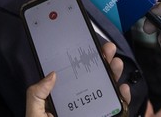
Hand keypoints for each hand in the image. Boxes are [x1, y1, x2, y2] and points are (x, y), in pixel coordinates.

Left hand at [25, 42, 160, 116]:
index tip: (96, 49)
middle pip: (98, 84)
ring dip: (117, 80)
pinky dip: (125, 100)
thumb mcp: (35, 116)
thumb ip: (37, 96)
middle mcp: (83, 110)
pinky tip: (124, 91)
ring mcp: (98, 116)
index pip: (78, 80)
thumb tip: (52, 74)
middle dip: (106, 66)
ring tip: (118, 67)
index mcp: (65, 105)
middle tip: (111, 53)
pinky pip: (120, 111)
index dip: (88, 63)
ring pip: (111, 97)